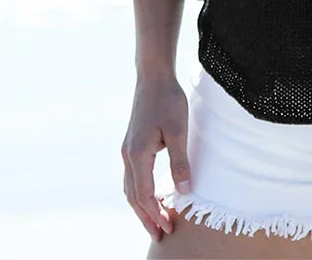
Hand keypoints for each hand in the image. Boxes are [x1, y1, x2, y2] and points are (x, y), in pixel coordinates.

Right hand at [120, 72, 191, 241]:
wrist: (153, 76)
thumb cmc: (168, 100)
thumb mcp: (179, 131)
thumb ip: (179, 162)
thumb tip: (183, 191)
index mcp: (138, 155)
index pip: (145, 195)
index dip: (156, 214)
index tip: (168, 228)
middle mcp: (128, 156)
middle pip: (134, 196)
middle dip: (146, 217)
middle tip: (161, 235)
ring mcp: (128, 150)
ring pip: (131, 188)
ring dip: (143, 207)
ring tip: (157, 221)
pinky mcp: (132, 145)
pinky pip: (133, 177)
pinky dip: (141, 192)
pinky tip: (153, 196)